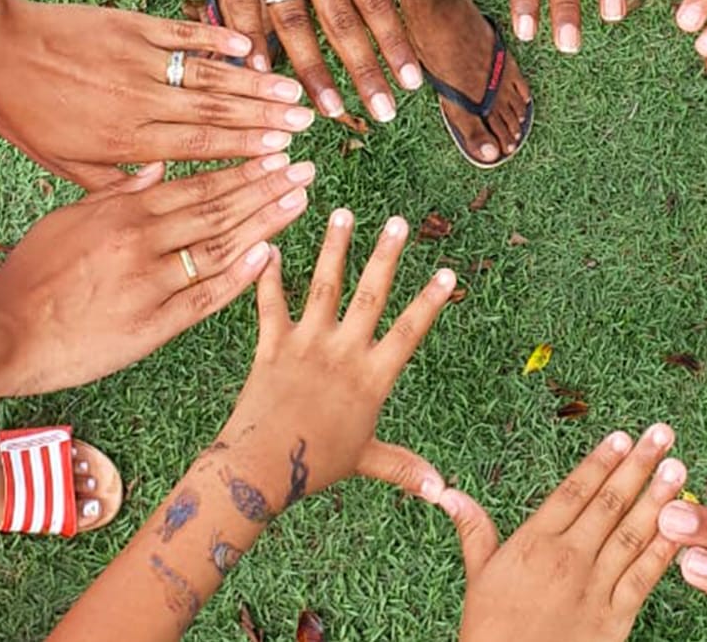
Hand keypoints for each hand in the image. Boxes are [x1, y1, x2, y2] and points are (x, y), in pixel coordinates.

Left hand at [0, 0, 314, 189]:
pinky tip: (246, 47)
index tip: (281, 154)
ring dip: (252, 83)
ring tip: (292, 91)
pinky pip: (180, 33)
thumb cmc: (23, 113)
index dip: (244, 151)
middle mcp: (139, 100)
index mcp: (124, 139)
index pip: (197, 147)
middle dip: (264, 119)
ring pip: (206, 74)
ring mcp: (137, 59)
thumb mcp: (62, 162)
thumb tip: (162, 189)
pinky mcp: (129, 25)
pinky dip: (214, 39)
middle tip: (305, 123)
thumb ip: (114, 181)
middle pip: (214, 112)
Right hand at [0, 156, 314, 394]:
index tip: (276, 154)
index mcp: (124, 212)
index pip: (197, 184)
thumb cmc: (30, 275)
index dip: (242, 169)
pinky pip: (206, 298)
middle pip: (218, 210)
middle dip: (266, 188)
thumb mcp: (69, 220)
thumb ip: (117, 194)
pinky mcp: (152, 325)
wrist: (1, 331)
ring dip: (265, 224)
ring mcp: (150, 284)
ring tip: (300, 202)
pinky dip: (240, 277)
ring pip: (221, 248)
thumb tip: (157, 167)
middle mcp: (142, 242)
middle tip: (306, 169)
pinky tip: (270, 256)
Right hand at [163, 0, 427, 120]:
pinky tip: (259, 74)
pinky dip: (248, 40)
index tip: (411, 83)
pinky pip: (239, 3)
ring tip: (328, 111)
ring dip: (312, 71)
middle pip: (340, 22)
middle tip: (382, 114)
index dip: (395, 43)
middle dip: (364, 72)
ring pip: (292, 23)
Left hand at [218, 209, 458, 503]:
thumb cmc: (316, 467)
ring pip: (324, 287)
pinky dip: (268, 276)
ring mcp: (305, 345)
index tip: (446, 272)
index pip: (408, 332)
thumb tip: (443, 493)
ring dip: (334, 249)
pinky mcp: (271, 346)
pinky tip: (269, 246)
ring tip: (342, 213)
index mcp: (371, 378)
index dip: (429, 303)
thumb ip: (405, 468)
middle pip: (370, 296)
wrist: (261, 468)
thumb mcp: (367, 461)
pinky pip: (270, 304)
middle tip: (397, 222)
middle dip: (385, 256)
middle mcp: (342, 353)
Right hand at [442, 425, 687, 641]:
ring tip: (679, 469)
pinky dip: (664, 549)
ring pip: (632, 533)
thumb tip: (449, 492)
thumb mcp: (477, 577)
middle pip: (609, 503)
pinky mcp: (615, 618)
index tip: (622, 437)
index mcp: (534, 543)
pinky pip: (644, 576)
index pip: (574, 491)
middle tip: (662, 436)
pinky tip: (681, 527)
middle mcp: (568, 558)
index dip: (600, 461)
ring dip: (658, 500)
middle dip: (639, 466)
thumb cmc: (491, 632)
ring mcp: (594, 587)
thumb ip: (474, 530)